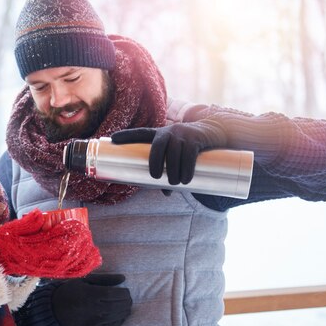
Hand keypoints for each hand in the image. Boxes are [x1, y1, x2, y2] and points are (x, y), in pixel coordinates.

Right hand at [0, 209, 101, 277]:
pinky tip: (92, 263)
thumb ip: (26, 222)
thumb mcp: (12, 229)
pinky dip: (81, 268)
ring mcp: (45, 269)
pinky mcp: (48, 273)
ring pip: (69, 266)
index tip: (77, 226)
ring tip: (94, 250)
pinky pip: (67, 273)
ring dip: (84, 258)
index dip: (69, 235)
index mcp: (32, 249)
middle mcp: (40, 261)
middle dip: (80, 245)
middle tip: (87, 234)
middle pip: (66, 255)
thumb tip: (39, 214)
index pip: (55, 243)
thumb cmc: (5, 242)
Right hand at [52, 273, 131, 325]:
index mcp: (90, 294)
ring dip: (125, 311)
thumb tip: (123, 278)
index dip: (123, 293)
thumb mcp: (86, 281)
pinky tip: (120, 316)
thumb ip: (105, 279)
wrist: (55, 309)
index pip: (113, 294)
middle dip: (127, 302)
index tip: (126, 291)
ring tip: (126, 306)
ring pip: (116, 317)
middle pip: (117, 306)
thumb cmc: (71, 291)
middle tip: (128, 298)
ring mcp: (93, 321)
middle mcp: (92, 309)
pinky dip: (119, 322)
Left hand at [111, 121, 226, 184]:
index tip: (112, 139)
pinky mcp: (196, 139)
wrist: (213, 133)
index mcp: (159, 135)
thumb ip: (168, 172)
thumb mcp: (176, 156)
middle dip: (154, 163)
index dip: (126, 136)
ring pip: (174, 154)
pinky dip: (187, 170)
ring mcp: (183, 134)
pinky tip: (186, 180)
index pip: (140, 133)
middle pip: (157, 147)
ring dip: (173, 171)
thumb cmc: (189, 149)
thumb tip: (165, 193)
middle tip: (156, 178)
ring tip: (176, 183)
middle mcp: (169, 132)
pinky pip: (189, 156)